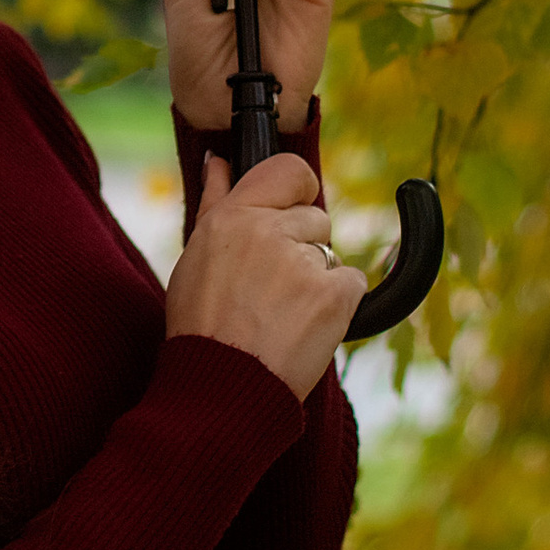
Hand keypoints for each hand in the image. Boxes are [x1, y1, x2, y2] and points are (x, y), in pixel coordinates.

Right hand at [164, 152, 365, 399]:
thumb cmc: (203, 326)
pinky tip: (305, 327)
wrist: (221, 388)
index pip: (289, 170)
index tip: (291, 212)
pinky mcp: (334, 295)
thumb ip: (215, 201)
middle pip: (316, 218)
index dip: (298, 190)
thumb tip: (218, 161)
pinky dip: (338, 305)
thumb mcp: (197, 257)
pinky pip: (352, 283)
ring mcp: (304, 262)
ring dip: (317, 281)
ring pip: (331, 255)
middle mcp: (268, 232)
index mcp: (233, 217)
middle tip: (270, 291)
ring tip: (281, 316)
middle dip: (303, 249)